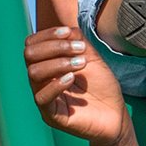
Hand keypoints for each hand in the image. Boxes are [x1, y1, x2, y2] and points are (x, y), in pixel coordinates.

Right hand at [26, 26, 130, 145]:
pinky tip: (72, 79)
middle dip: (54, 47)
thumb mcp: (91, 58)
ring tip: (81, 63)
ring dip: (59, 63)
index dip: (48, 35)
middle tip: (79, 49)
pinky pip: (42, 98)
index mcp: (47, 65)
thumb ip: (78, 41)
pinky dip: (56, 84)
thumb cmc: (103, 87)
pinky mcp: (51, 116)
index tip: (68, 33)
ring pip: (34, 73)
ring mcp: (45, 98)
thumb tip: (66, 29)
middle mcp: (41, 81)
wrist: (116, 115)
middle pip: (29, 55)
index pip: (32, 44)